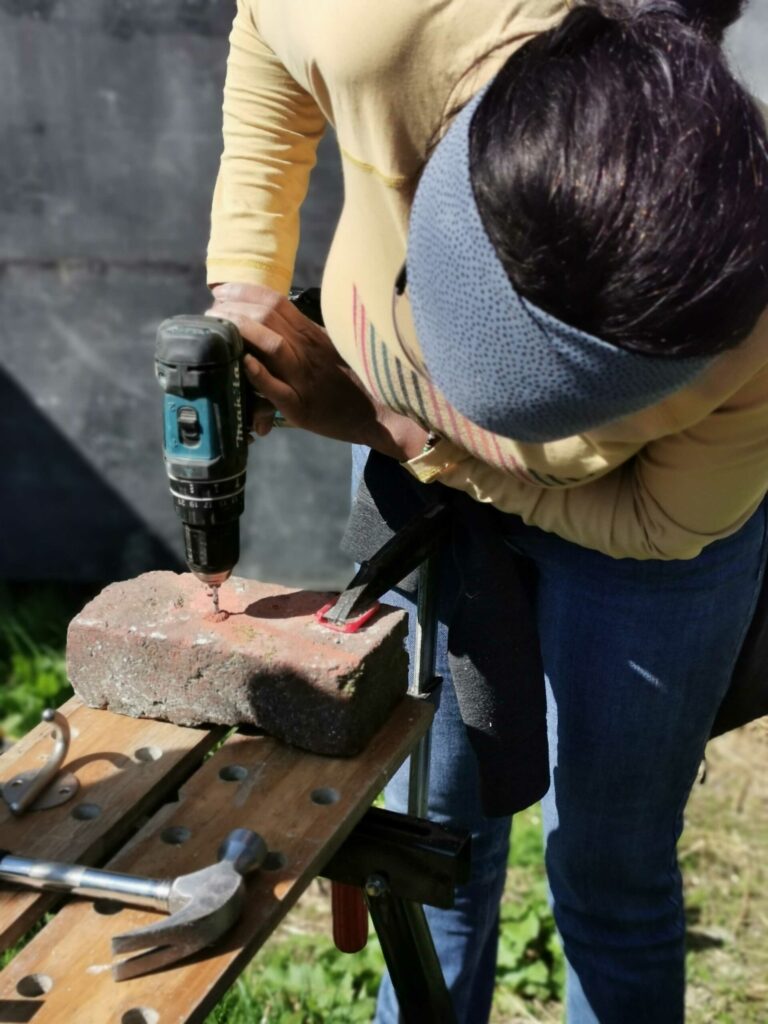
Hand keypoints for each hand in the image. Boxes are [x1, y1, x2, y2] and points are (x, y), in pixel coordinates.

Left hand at [207, 283, 428, 459]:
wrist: (383, 415)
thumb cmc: (353, 384)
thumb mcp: (329, 351)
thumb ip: (302, 338)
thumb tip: (269, 327)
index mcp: (313, 335)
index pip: (275, 301)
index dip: (244, 293)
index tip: (222, 294)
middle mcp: (308, 350)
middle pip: (268, 316)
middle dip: (233, 310)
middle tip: (211, 314)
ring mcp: (305, 378)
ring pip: (272, 344)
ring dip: (241, 332)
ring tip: (217, 330)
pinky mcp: (302, 407)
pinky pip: (277, 388)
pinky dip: (258, 374)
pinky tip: (242, 363)